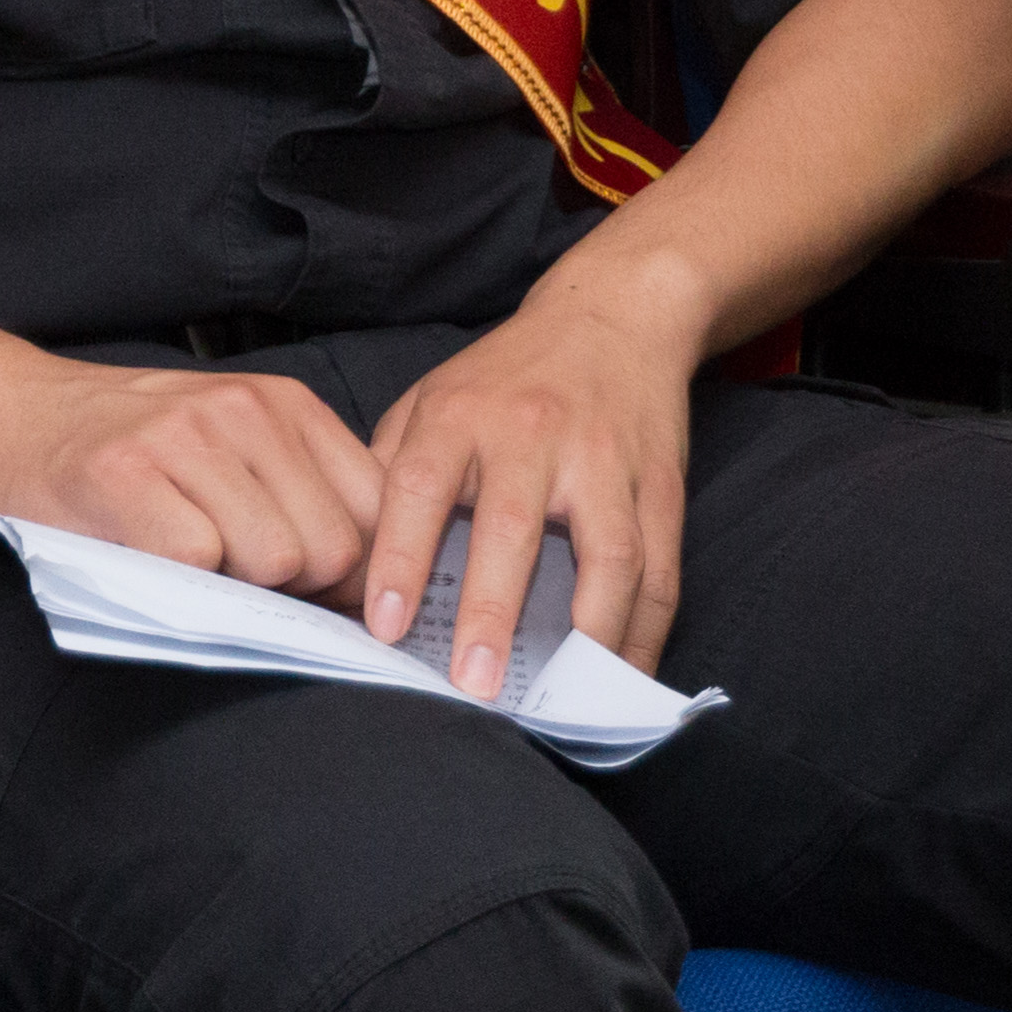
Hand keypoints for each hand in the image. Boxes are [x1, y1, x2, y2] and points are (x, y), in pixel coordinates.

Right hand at [0, 354, 385, 597]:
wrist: (11, 411)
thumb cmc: (130, 447)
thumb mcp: (234, 444)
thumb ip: (302, 494)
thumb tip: (369, 590)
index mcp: (286, 404)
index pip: (376, 508)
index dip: (356, 572)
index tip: (318, 596)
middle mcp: (246, 410)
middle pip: (332, 547)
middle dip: (296, 589)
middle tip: (235, 579)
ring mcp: (187, 438)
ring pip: (274, 559)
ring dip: (236, 587)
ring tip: (188, 562)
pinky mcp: (129, 474)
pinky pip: (198, 563)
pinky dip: (181, 583)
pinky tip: (147, 557)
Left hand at [354, 282, 700, 688]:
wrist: (615, 314)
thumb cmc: (507, 376)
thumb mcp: (432, 398)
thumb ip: (390, 470)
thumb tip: (349, 558)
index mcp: (460, 414)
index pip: (420, 486)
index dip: (399, 558)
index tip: (386, 627)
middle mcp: (532, 434)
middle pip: (512, 527)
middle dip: (491, 611)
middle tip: (473, 685)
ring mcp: (605, 460)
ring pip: (607, 554)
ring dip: (588, 633)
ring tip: (560, 697)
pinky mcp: (661, 485)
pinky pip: (661, 569)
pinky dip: (644, 633)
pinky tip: (619, 678)